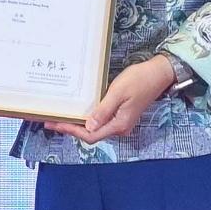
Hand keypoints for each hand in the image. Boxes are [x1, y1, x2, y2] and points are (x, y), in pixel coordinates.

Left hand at [66, 54, 184, 144]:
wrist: (158, 74)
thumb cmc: (139, 80)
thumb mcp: (117, 93)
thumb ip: (103, 111)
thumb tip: (88, 127)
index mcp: (119, 124)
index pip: (90, 135)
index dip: (72, 131)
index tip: (55, 125)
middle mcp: (120, 127)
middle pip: (92, 134)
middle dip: (72, 129)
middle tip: (52, 122)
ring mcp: (121, 122)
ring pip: (96, 129)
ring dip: (79, 125)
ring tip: (62, 118)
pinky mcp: (121, 115)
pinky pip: (101, 122)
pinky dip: (88, 119)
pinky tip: (80, 112)